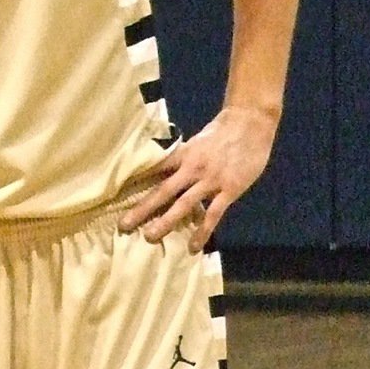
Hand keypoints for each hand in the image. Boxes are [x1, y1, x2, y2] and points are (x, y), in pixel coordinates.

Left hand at [119, 106, 276, 251]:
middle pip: (163, 190)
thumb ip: (184, 158)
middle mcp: (192, 167)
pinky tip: (193, 246)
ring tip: (149, 236)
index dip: (137, 183)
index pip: (155, 170)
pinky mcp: (229, 189)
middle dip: (143, 208)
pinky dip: (202, 231)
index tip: (118, 196)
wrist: (250, 122)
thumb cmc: (223, 130)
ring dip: (166, 221)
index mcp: (183, 153)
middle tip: (124, 225)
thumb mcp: (197, 141)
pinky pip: (213, 214)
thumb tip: (166, 171)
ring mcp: (210, 180)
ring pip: (184, 204)